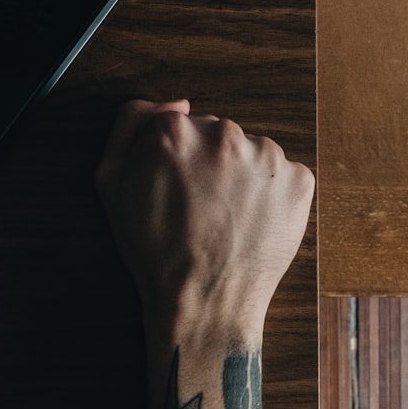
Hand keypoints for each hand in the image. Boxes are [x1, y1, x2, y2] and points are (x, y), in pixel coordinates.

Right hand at [96, 99, 313, 408]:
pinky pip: (282, 175)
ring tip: (226, 219)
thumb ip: (130, 124)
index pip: (178, 125)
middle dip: (209, 164)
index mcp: (175, 131)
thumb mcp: (110, 184)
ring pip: (251, 152)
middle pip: (216, 134)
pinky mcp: (298, 181)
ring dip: (241, 177)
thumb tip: (172, 102)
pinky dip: (270, 195)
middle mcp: (224, 135)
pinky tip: (251, 222)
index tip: (174, 189)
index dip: (173, 159)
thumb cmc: (155, 252)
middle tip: (200, 209)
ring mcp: (267, 158)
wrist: (203, 306)